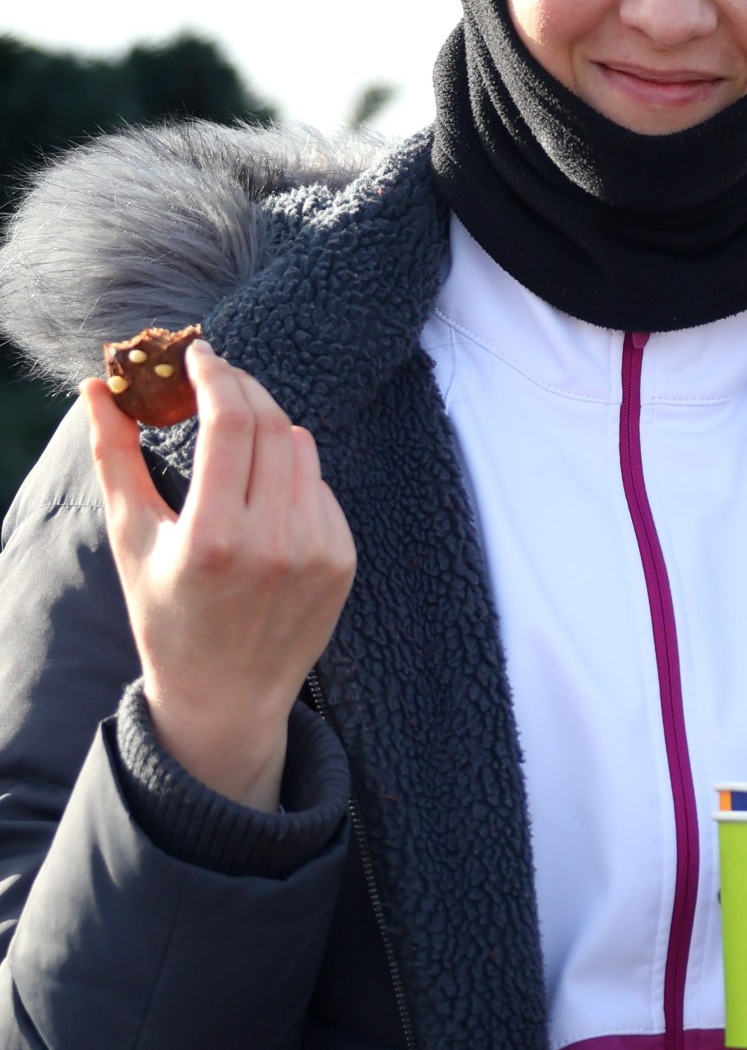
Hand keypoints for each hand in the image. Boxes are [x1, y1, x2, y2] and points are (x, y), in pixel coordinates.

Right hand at [84, 341, 356, 811]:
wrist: (226, 696)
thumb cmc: (167, 616)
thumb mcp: (132, 539)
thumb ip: (114, 457)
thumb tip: (99, 388)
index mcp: (214, 536)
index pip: (230, 421)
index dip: (216, 373)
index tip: (199, 352)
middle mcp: (274, 543)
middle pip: (271, 423)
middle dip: (242, 387)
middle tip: (216, 376)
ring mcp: (318, 553)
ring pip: (302, 448)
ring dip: (268, 427)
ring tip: (234, 437)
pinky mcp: (343, 561)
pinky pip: (322, 488)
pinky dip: (293, 475)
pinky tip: (263, 496)